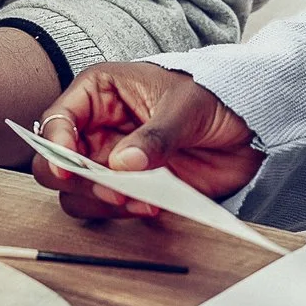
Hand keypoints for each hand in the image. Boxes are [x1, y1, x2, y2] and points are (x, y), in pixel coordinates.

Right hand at [31, 61, 260, 220]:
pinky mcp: (130, 187)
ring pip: (77, 191)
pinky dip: (123, 212)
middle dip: (76, 181)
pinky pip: (109, 208)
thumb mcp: (187, 106)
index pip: (57, 119)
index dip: (55, 144)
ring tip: (137, 201)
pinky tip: (151, 207)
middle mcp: (97, 128)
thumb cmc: (214, 95)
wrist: (250, 125)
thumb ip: (155, 135)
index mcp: (100, 92)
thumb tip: (122, 164)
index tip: (70, 168)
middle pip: (55, 163)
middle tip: (111, 189)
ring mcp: (111, 160)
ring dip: (100, 201)